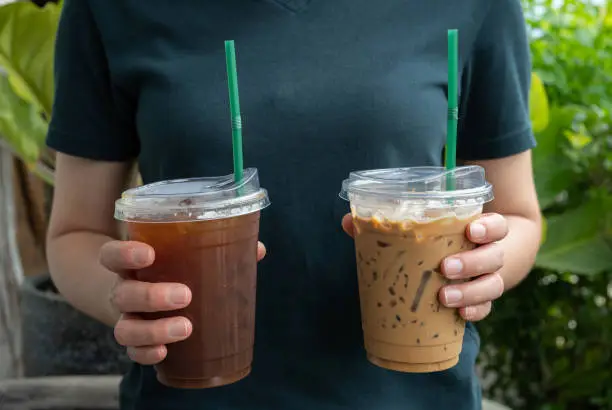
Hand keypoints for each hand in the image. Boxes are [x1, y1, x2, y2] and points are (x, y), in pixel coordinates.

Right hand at [99, 240, 266, 364]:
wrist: (140, 293)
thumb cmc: (171, 268)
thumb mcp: (184, 254)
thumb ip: (218, 248)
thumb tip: (257, 249)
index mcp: (132, 264)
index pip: (112, 255)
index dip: (124, 254)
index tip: (149, 254)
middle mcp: (123, 290)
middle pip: (123, 294)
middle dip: (152, 296)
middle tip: (185, 295)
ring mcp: (127, 318)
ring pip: (125, 329)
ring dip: (154, 330)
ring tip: (186, 328)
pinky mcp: (135, 341)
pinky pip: (133, 353)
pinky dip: (147, 354)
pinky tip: (166, 352)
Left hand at [341, 213, 507, 321]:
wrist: (473, 261)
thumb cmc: (440, 240)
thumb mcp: (424, 228)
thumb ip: (388, 223)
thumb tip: (348, 221)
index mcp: (478, 232)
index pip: (496, 226)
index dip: (488, 228)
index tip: (470, 230)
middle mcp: (488, 255)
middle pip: (493, 257)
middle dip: (471, 262)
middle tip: (445, 267)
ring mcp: (487, 279)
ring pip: (492, 286)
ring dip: (470, 291)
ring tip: (444, 296)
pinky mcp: (482, 301)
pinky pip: (485, 309)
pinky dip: (475, 312)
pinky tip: (460, 316)